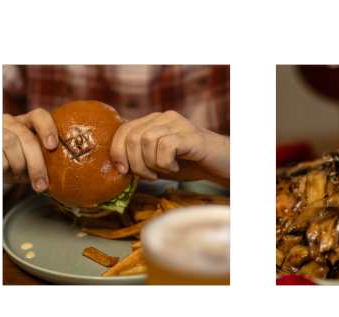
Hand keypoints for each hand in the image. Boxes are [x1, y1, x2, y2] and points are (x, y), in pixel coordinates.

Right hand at [2, 108, 57, 191]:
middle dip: (36, 163)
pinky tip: (4, 172)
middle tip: (41, 185)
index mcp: (26, 122)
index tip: (53, 146)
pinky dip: (3, 167)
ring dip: (19, 165)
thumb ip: (43, 160)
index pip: (39, 116)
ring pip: (11, 144)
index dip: (48, 128)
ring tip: (20, 175)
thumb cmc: (13, 165)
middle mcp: (10, 121)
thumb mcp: (29, 160)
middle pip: (27, 137)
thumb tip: (62, 176)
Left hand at [110, 111, 229, 185]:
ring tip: (165, 171)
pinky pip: (165, 146)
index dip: (117, 152)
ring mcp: (178, 124)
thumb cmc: (190, 163)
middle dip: (135, 163)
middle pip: (132, 137)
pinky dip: (165, 163)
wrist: (221, 164)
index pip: (123, 130)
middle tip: (149, 176)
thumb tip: (119, 169)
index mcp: (153, 121)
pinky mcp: (190, 135)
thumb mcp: (158, 163)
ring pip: (146, 140)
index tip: (123, 172)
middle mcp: (164, 118)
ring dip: (151, 164)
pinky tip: (175, 167)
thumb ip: (140, 161)